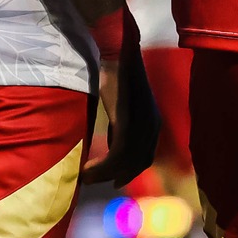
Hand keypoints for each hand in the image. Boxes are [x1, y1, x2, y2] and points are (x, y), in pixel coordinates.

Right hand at [81, 51, 159, 186]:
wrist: (118, 55)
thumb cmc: (118, 74)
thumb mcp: (123, 105)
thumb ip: (122, 122)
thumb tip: (113, 138)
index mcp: (153, 124)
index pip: (145, 158)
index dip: (129, 172)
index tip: (112, 180)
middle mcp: (152, 128)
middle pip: (136, 164)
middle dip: (115, 176)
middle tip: (93, 181)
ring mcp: (141, 127)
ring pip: (124, 163)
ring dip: (103, 174)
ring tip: (84, 177)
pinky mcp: (127, 124)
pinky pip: (117, 155)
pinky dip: (101, 167)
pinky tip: (86, 169)